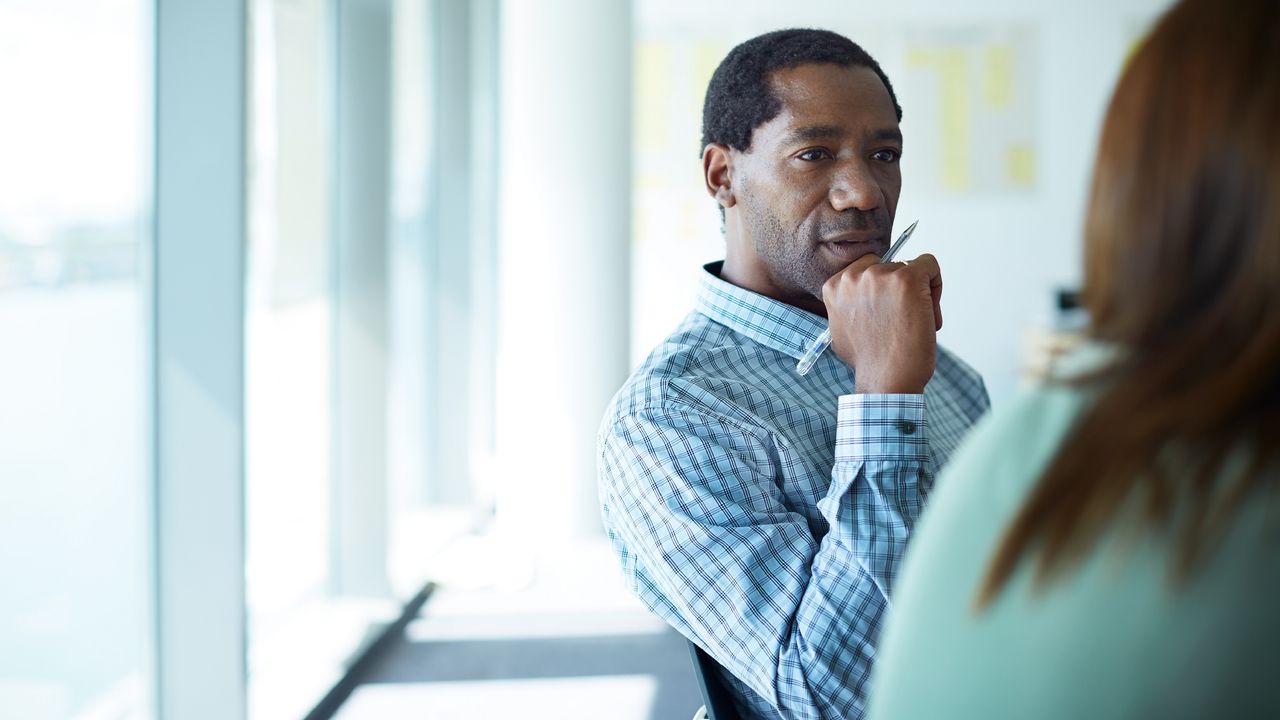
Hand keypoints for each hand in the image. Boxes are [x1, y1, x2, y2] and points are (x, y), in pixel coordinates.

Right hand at [821, 252, 942, 393]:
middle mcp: (855, 276)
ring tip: (915, 323)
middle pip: (888, 267)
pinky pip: (929, 265)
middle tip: (903, 321)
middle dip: (898, 292)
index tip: (887, 312)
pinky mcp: (908, 278)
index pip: (865, 269)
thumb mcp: (842, 327)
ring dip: (918, 293)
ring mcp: (881, 275)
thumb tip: (862, 298)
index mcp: (835, 286)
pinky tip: (930, 313)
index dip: (880, 290)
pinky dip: (935, 284)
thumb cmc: (869, 361)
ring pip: (910, 268)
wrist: (886, 379)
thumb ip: (850, 305)